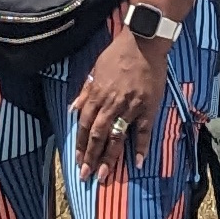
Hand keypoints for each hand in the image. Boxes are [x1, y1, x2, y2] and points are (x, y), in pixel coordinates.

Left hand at [69, 32, 170, 183]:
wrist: (144, 42)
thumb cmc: (118, 54)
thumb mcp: (95, 70)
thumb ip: (85, 92)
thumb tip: (72, 110)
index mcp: (97, 95)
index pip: (84, 125)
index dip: (80, 144)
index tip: (77, 159)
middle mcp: (111, 103)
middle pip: (98, 135)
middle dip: (91, 156)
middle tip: (86, 175)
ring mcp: (130, 107)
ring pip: (117, 136)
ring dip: (110, 157)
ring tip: (105, 174)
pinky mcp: (148, 107)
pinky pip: (143, 131)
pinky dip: (141, 147)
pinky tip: (138, 162)